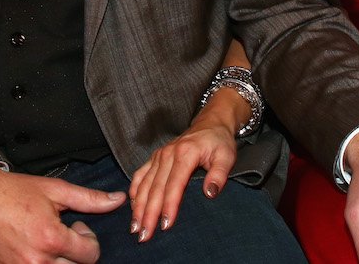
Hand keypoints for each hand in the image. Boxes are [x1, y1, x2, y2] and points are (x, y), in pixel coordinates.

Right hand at [0, 165, 124, 262]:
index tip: (76, 227)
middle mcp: (37, 261)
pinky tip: (33, 249)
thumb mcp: (55, 190)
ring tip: (48, 242)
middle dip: (75, 253)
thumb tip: (118, 200)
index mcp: (51, 238)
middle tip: (62, 234)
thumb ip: (90, 200)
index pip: (91, 255)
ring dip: (59, 261)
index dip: (88, 239)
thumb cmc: (12, 192)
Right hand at [128, 114, 237, 241]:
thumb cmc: (218, 141)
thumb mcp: (226, 156)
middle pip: (155, 188)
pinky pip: (140, 174)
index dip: (169, 206)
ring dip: (138, 206)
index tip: (165, 225)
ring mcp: (159, 155)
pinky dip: (134, 190)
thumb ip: (219, 174)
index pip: (174, 185)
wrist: (211, 123)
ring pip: (144, 184)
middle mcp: (168, 154)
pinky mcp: (155, 157)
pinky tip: (132, 206)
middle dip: (148, 213)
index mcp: (185, 154)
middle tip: (144, 235)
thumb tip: (210, 193)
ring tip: (135, 227)